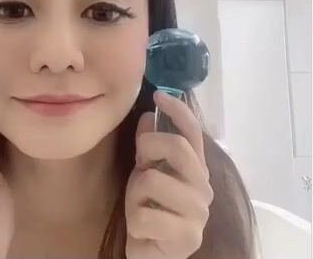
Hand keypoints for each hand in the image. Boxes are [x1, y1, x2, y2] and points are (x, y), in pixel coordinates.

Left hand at [125, 91, 213, 258]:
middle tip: (141, 163)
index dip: (177, 110)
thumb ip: (149, 145)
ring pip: (151, 180)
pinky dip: (135, 221)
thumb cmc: (150, 207)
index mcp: (195, 167)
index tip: (158, 96)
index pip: (192, 132)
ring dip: (135, 193)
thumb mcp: (145, 171)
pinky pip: (144, 215)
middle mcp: (203, 186)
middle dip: (147, 148)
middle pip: (176, 146)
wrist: (152, 251)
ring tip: (141, 205)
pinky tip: (143, 229)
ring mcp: (199, 213)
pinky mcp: (188, 238)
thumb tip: (149, 115)